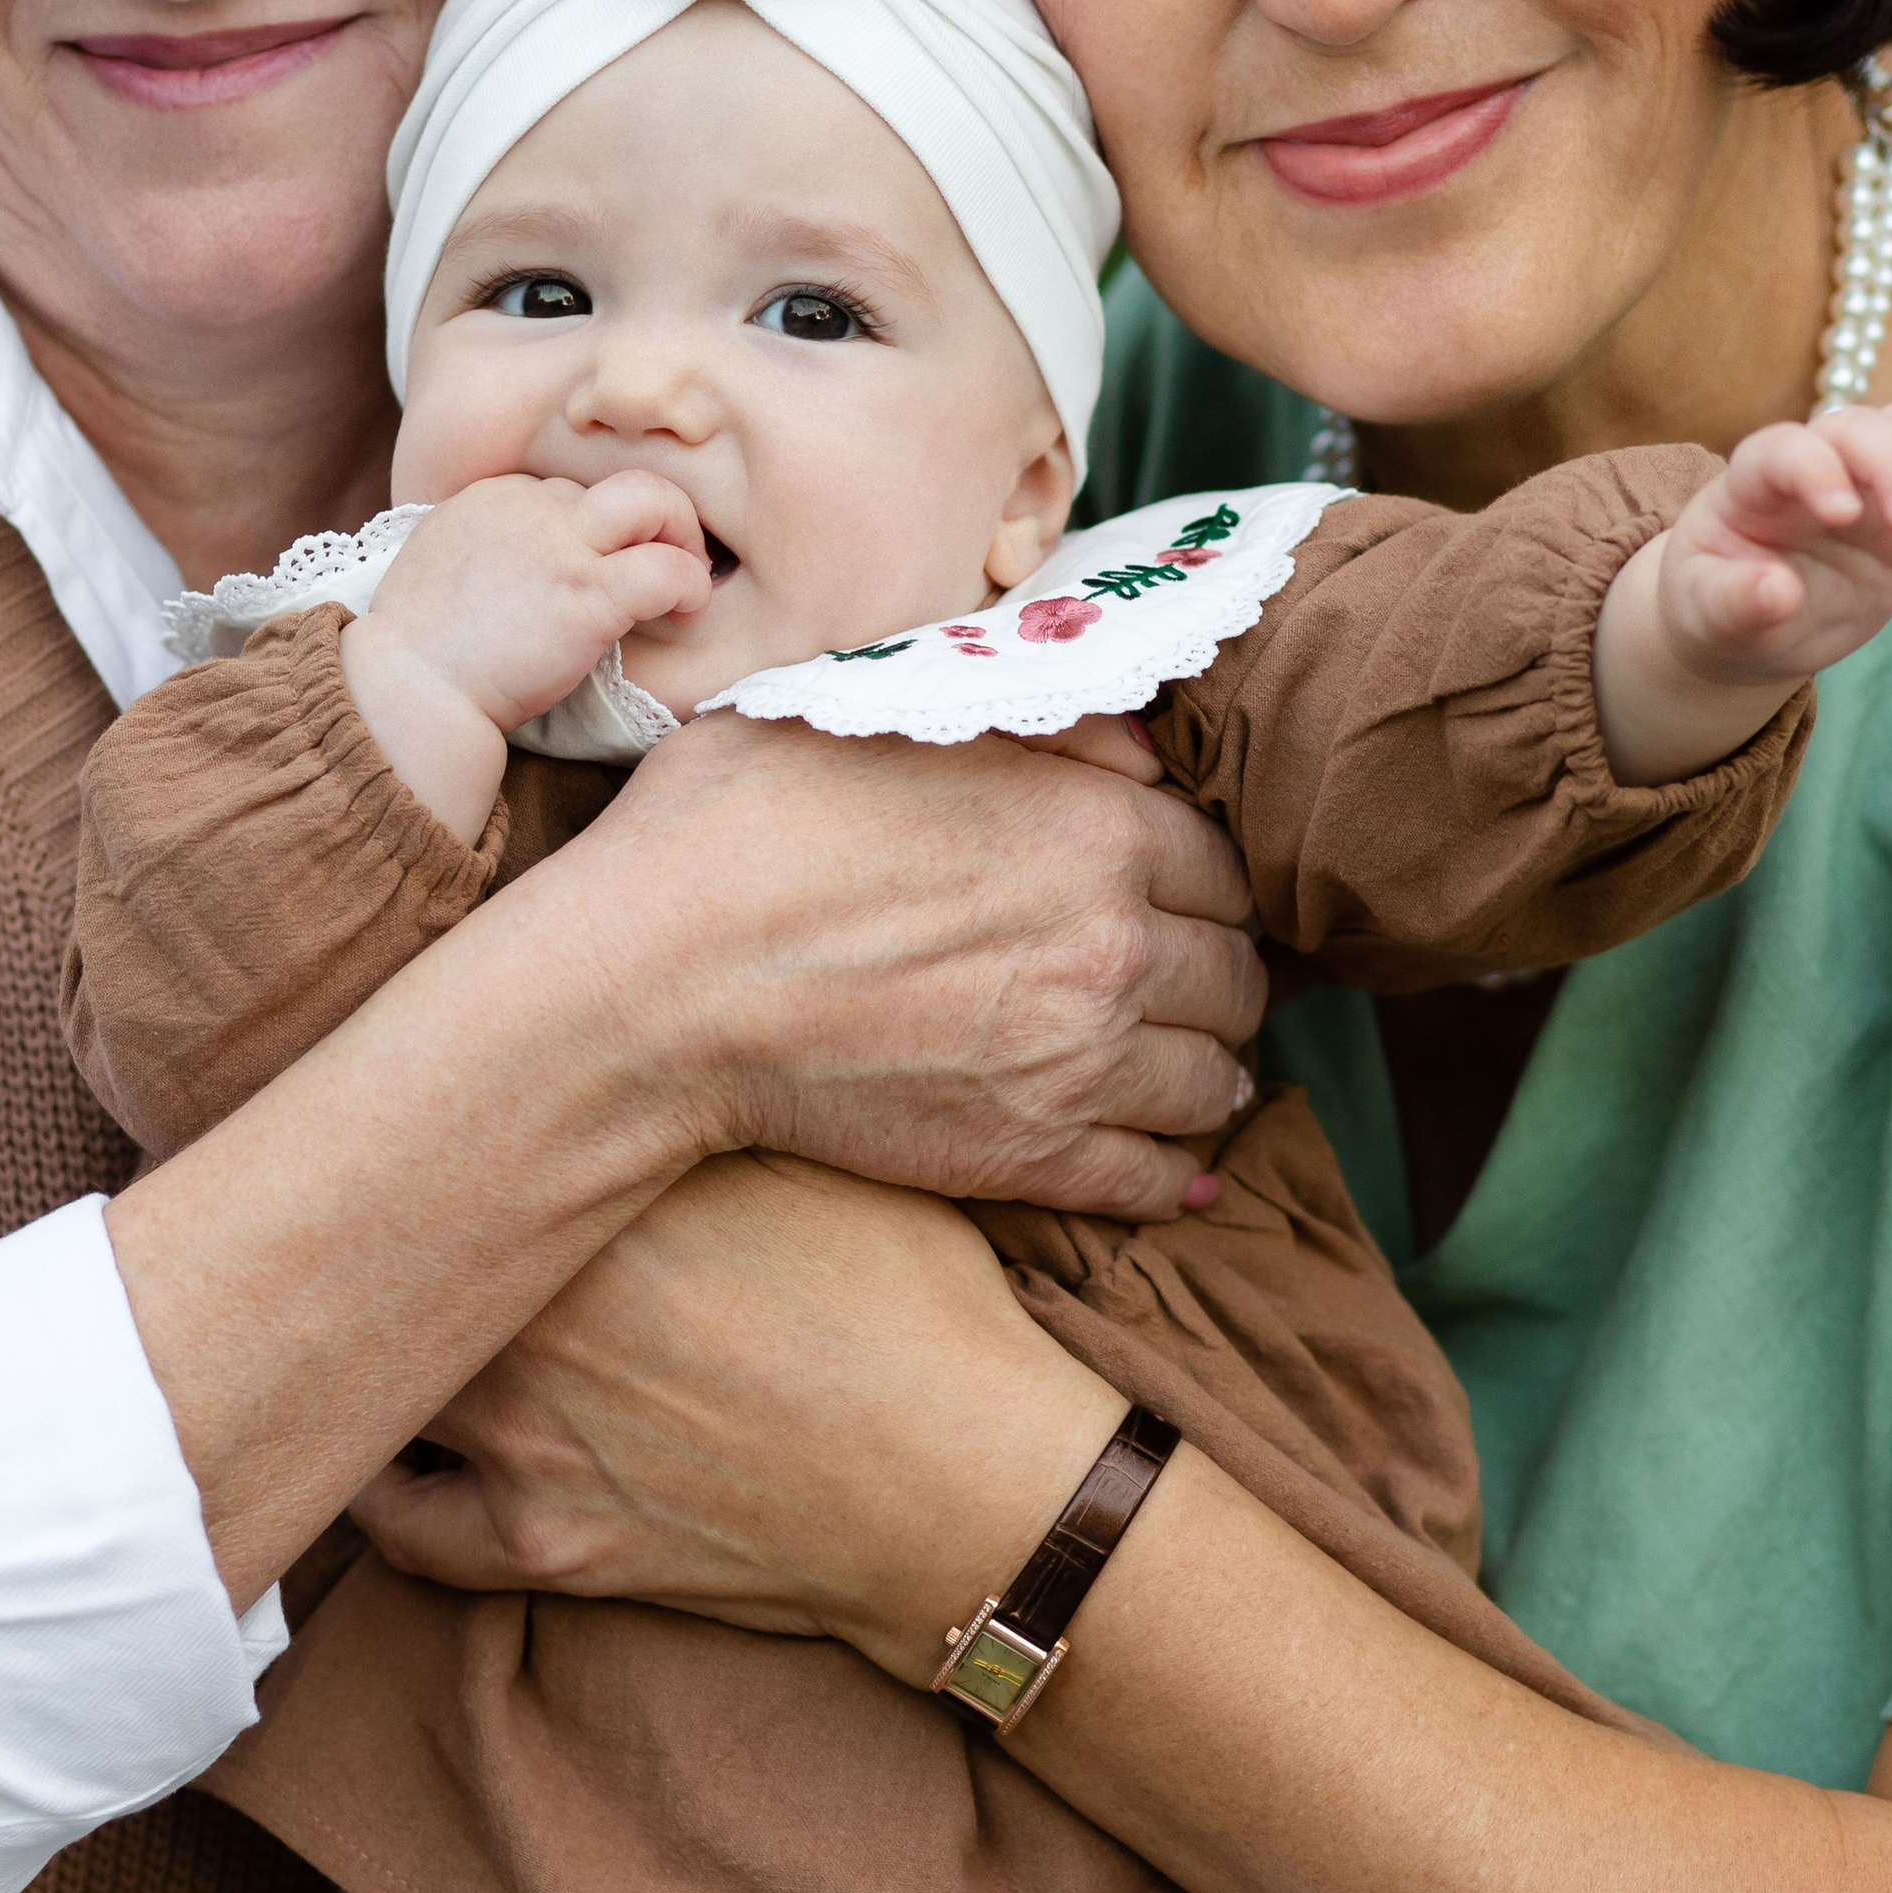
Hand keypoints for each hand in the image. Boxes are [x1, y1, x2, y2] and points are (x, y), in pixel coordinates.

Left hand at [357, 1157, 1122, 1663]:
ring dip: (388, 1342)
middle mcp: (529, 1307)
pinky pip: (401, 1524)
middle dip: (384, 1231)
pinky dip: (386, 1486)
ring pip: (385, 1373)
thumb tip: (634, 1042)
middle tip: (365, 1211)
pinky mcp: (539, 1544)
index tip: (424, 1115)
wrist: (968, 1485)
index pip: (454, 1139)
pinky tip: (396, 1446)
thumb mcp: (822, 1153)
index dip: (435, 1127)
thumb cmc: (917, 1304)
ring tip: (384, 1316)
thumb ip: (699, 1106)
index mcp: (590, 1196)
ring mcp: (521, 1432)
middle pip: (395, 1252)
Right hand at [369, 468, 709, 728]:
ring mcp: (561, 546)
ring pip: (653, 500)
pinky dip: (691, 586)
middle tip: (666, 563)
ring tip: (688, 584)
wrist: (407, 688)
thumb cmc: (422, 650)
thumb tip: (521, 571)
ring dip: (684, 536)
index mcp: (494, 498)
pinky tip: (686, 615)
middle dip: (660, 515)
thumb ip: (487, 552)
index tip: (604, 569)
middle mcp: (530, 506)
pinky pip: (667, 569)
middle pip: (620, 482)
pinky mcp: (587, 592)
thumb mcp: (444, 569)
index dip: (600, 531)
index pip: (573, 490)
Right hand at [546, 709, 1264, 1220]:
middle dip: (1220, 975)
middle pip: (1237, 975)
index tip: (1180, 896)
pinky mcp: (1026, 1157)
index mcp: (1092, 828)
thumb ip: (1025, 721)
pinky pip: (1153, 1179)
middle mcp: (1111, 946)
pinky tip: (1176, 1170)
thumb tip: (1135, 744)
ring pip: (1213, 1081)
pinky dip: (1176, 1177)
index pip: (1221, 863)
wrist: (654, 984)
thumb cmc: (740, 827)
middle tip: (1195, 984)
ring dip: (1211, 1072)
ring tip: (1189, 1069)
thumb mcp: (875, 712)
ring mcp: (1075, 1062)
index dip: (1204, 878)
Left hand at [1594, 399, 1891, 784]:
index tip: (1840, 514)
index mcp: (1755, 481)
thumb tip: (1775, 593)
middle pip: (1863, 428)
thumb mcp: (1704, 611)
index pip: (1788, 449)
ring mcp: (1872, 492)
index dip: (1816, 469)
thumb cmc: (1712, 605)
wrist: (1744, 624)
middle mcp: (1820, 469)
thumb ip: (1733, 601)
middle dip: (1891, 461)